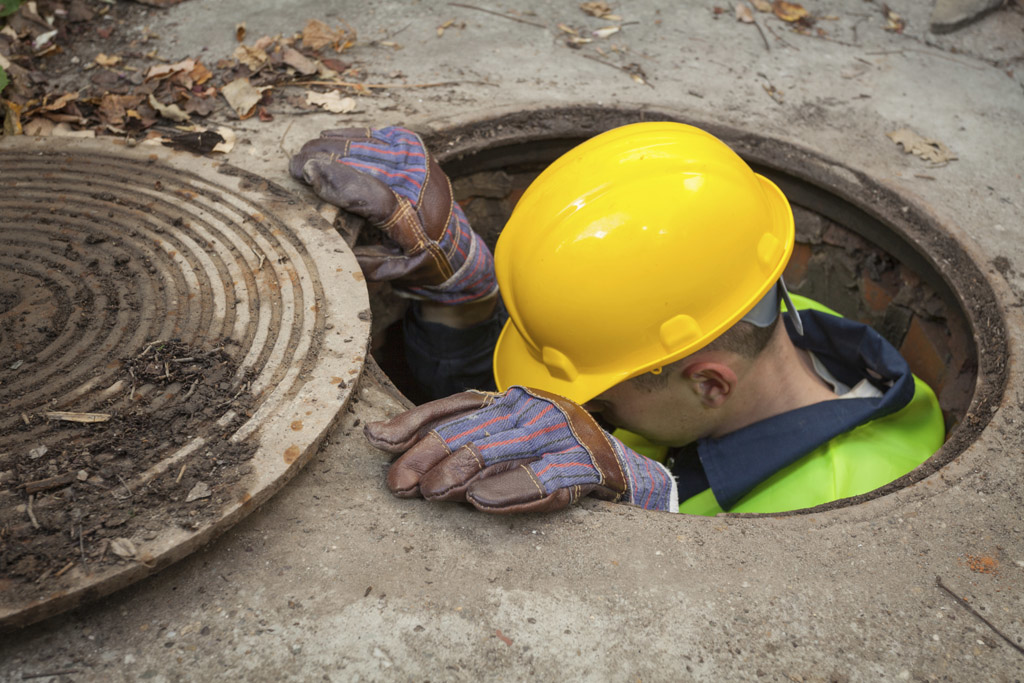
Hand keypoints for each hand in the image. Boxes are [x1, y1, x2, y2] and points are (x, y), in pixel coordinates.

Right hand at [290, 126, 496, 304]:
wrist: (455, 241)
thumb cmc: (419, 259)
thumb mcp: (393, 270)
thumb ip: (361, 260)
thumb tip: (322, 241)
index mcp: (415, 221)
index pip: (373, 195)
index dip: (337, 181)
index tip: (307, 173)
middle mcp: (419, 184)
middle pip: (362, 161)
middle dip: (322, 159)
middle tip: (295, 167)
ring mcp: (417, 159)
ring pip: (363, 143)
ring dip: (329, 146)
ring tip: (306, 157)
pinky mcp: (412, 145)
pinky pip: (371, 135)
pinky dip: (345, 138)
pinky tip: (326, 143)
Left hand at [364, 386, 677, 513]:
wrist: (630, 476)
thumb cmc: (554, 460)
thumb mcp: (506, 442)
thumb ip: (455, 439)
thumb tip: (378, 437)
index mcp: (516, 399)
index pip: (458, 405)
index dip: (416, 422)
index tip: (378, 441)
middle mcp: (539, 409)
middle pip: (475, 427)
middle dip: (430, 454)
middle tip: (399, 482)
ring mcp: (566, 436)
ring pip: (505, 449)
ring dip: (463, 471)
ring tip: (431, 492)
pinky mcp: (589, 468)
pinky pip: (546, 481)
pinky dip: (511, 492)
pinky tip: (481, 503)